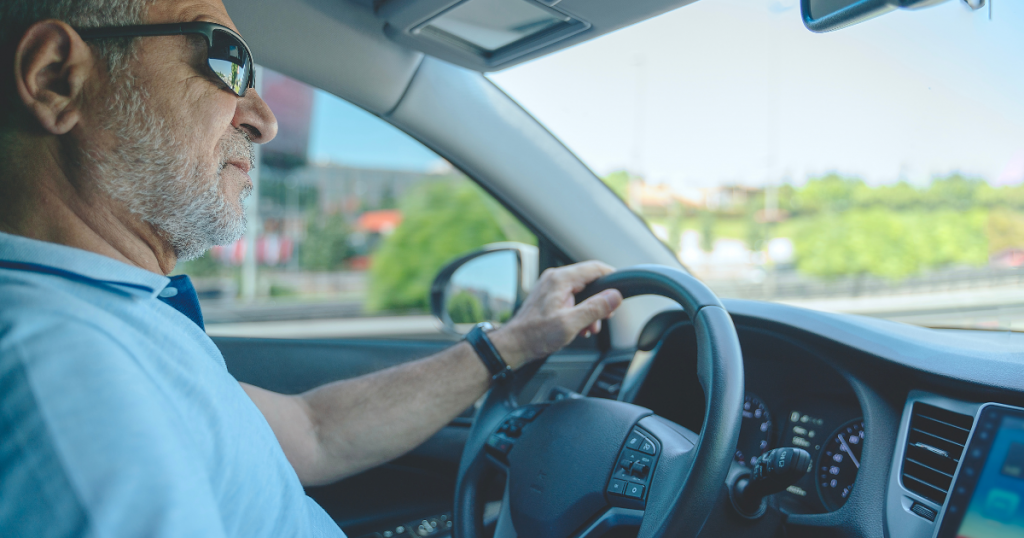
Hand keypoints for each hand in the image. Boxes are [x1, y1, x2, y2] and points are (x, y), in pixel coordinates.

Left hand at [490, 261, 623, 368]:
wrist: (514, 345)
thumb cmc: (535, 335)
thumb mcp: (570, 324)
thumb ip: (595, 308)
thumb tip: (615, 296)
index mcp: (560, 279)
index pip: (595, 268)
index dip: (612, 278)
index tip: (622, 290)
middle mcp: (555, 278)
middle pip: (589, 281)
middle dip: (600, 301)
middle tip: (605, 317)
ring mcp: (551, 287)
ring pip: (582, 291)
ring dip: (590, 310)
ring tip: (589, 328)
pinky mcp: (549, 297)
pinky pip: (572, 298)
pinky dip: (579, 311)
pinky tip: (579, 327)